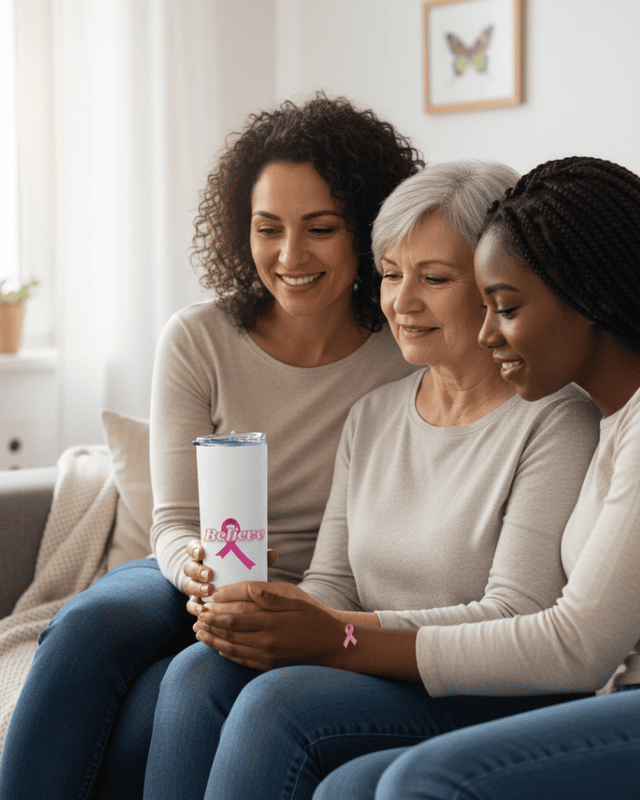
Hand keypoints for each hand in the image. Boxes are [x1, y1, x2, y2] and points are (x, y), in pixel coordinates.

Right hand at [184, 544, 278, 617]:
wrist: (226, 590)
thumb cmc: (237, 572)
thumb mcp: (243, 563)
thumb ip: (255, 559)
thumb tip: (273, 553)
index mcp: (205, 556)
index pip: (193, 548)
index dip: (195, 550)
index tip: (202, 552)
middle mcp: (196, 570)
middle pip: (190, 568)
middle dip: (198, 571)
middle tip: (210, 575)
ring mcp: (194, 586)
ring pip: (189, 586)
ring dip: (197, 588)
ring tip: (210, 591)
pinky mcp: (195, 602)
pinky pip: (191, 604)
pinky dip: (195, 607)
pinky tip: (202, 609)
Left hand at [195, 584, 343, 670]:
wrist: (333, 647)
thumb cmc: (316, 620)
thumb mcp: (296, 602)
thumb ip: (271, 596)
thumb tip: (250, 589)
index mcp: (272, 623)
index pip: (236, 616)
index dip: (218, 610)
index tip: (206, 603)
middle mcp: (266, 643)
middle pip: (230, 633)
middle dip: (211, 625)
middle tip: (197, 616)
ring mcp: (267, 657)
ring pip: (232, 649)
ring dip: (214, 640)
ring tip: (200, 633)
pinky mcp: (269, 666)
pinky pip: (242, 660)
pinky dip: (227, 654)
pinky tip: (219, 648)